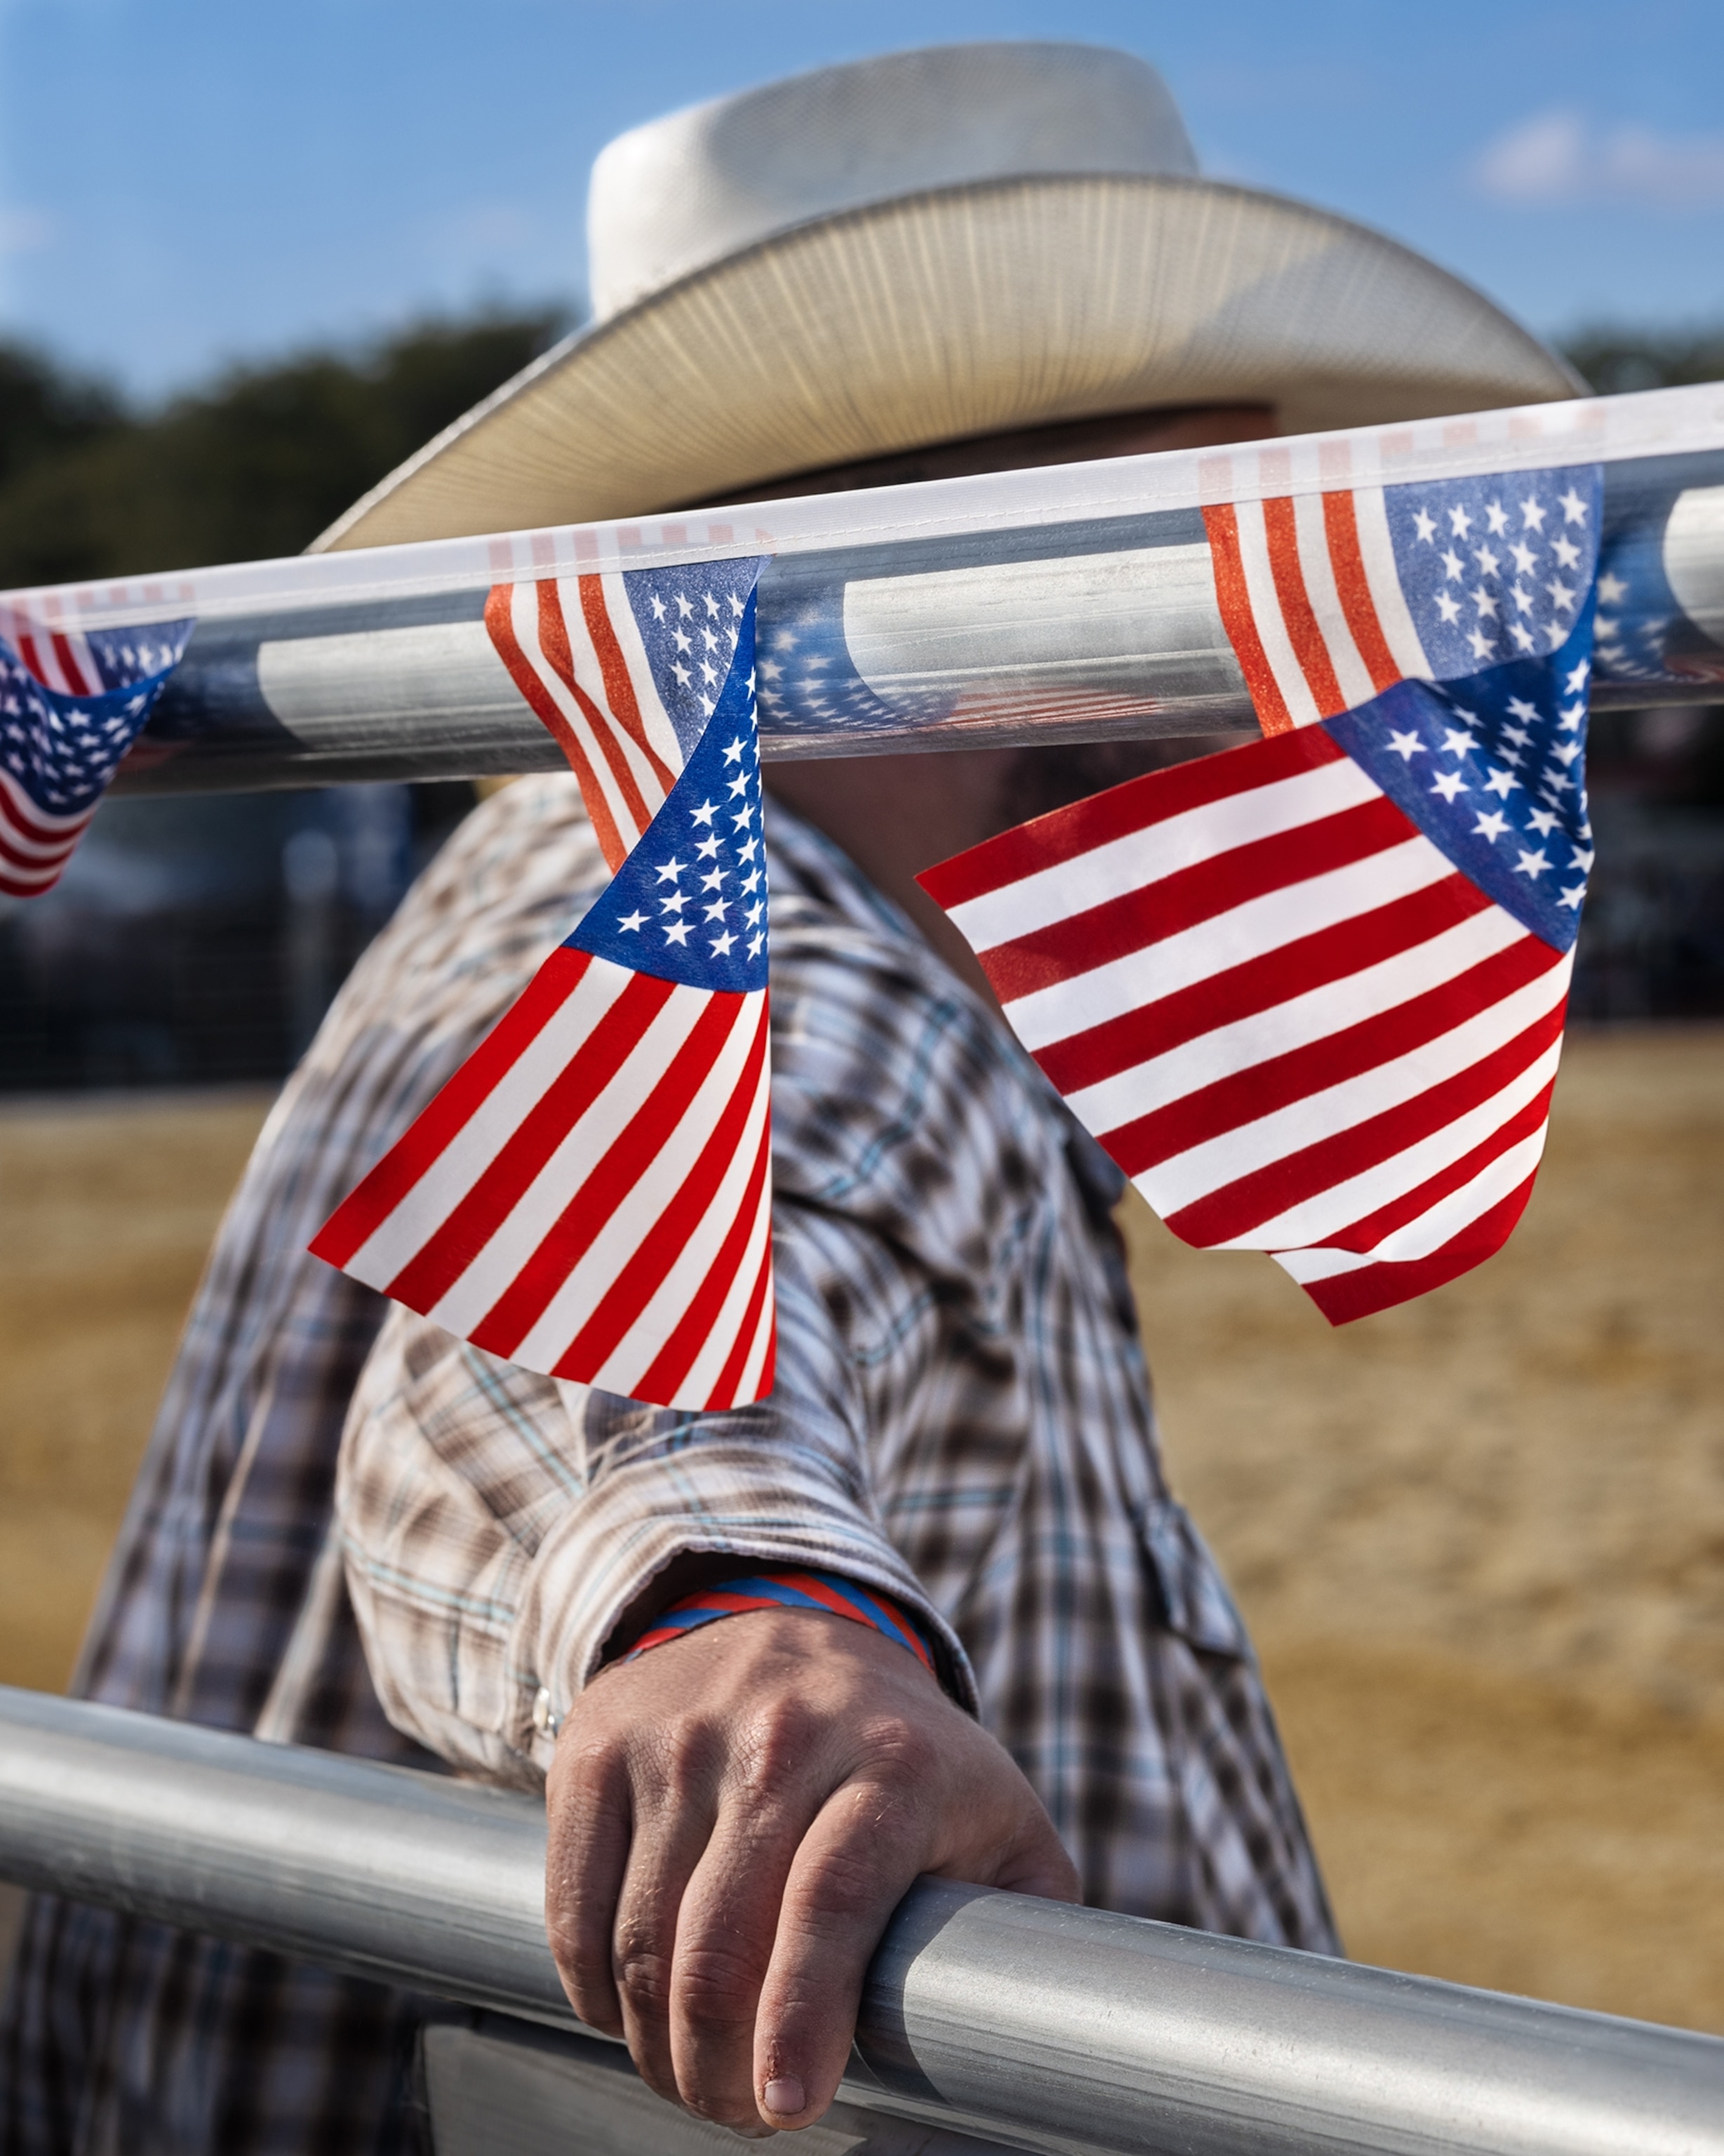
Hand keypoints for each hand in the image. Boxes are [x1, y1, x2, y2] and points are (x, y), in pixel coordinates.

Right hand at [544, 1606, 1077, 2131]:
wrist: (794, 1621)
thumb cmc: (907, 1760)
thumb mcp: (997, 1820)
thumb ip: (1024, 1929)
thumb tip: (1031, 2042)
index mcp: (893, 1760)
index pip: (832, 1897)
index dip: (802, 2015)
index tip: (788, 2105)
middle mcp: (782, 1733)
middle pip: (720, 1942)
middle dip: (718, 2068)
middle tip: (743, 2112)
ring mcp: (680, 1733)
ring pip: (639, 1940)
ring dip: (656, 2045)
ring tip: (696, 2072)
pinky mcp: (601, 1742)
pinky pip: (575, 1908)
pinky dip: (594, 1991)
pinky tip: (633, 2010)